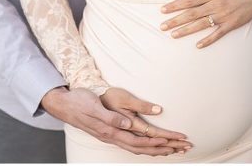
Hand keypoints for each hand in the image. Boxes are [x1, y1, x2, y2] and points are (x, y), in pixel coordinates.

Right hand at [41, 87, 190, 155]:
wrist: (65, 104)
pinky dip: (147, 147)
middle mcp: (114, 137)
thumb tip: (130, 124)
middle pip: (145, 148)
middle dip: (167, 148)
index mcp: (113, 130)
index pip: (144, 140)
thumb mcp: (96, 106)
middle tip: (186, 147)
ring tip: (175, 149)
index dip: (162, 141)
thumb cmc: (81, 102)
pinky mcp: (112, 134)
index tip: (179, 140)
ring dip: (158, 149)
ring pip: (139, 148)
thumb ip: (113, 117)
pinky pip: (133, 145)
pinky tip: (152, 147)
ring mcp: (112, 137)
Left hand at [160, 0, 251, 47]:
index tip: (162, 10)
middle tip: (162, 26)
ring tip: (173, 35)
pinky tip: (197, 46)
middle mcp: (215, 5)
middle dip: (176, 20)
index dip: (175, 5)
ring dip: (187, 30)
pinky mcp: (231, 24)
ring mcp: (223, 16)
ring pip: (202, 25)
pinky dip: (208, 40)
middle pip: (192, 14)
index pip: (189, 0)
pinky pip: (218, 34)